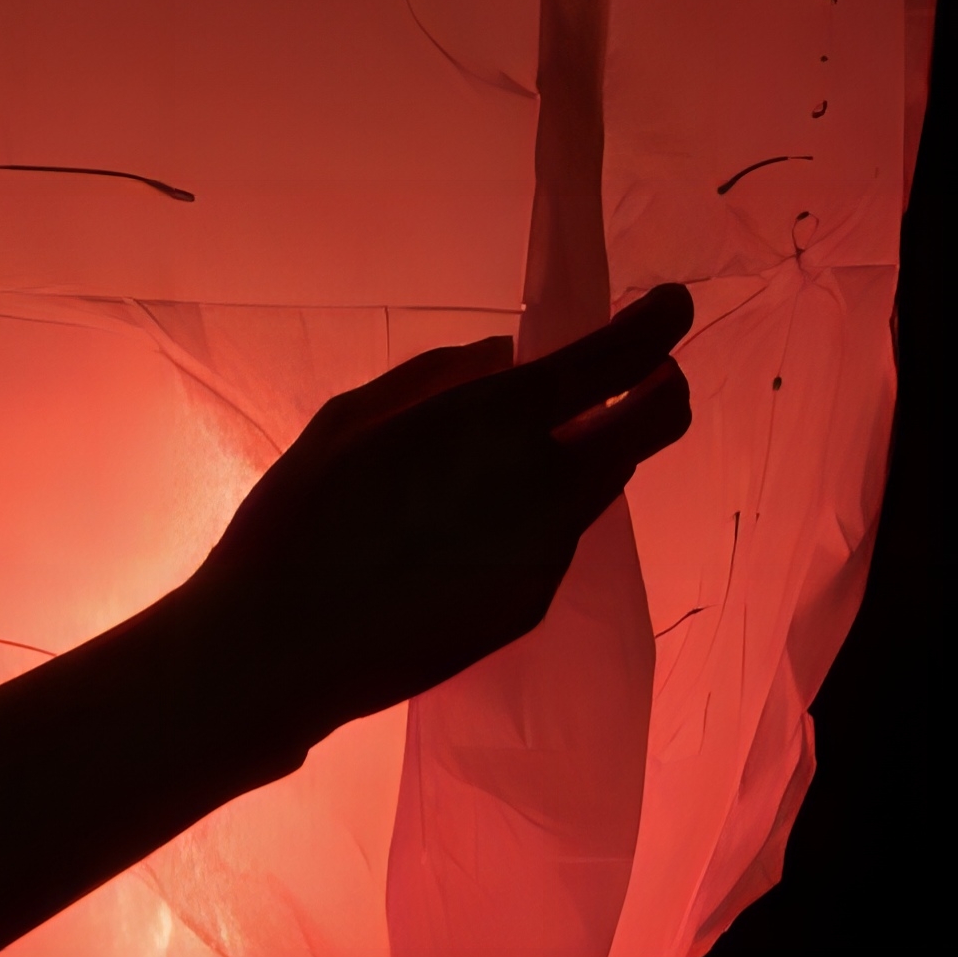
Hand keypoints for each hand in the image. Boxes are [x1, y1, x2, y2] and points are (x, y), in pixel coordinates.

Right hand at [188, 286, 694, 738]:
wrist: (284, 653)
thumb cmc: (298, 519)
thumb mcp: (351, 418)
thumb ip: (438, 376)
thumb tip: (504, 355)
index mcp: (498, 421)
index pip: (618, 358)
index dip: (660, 322)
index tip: (673, 303)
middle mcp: (546, 485)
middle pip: (653, 424)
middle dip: (664, 383)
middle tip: (647, 367)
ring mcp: (548, 552)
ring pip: (605, 481)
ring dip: (593, 446)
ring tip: (530, 439)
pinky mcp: (534, 602)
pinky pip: (559, 533)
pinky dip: (544, 504)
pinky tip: (475, 518)